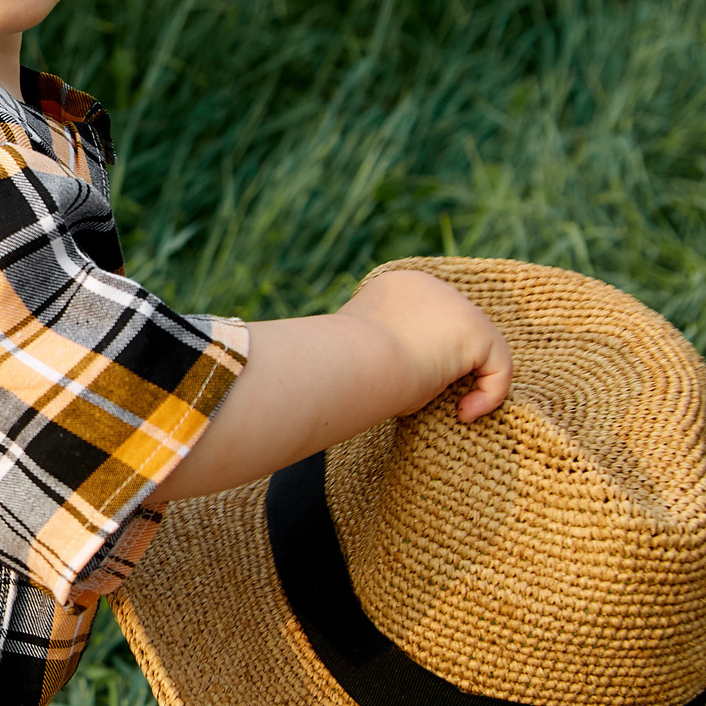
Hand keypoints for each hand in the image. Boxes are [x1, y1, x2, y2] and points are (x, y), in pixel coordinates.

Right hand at [147, 267, 514, 505]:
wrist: (346, 365)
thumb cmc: (320, 367)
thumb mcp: (313, 357)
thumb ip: (298, 359)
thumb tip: (206, 376)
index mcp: (392, 290)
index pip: (419, 324)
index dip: (417, 360)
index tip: (398, 394)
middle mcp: (425, 288)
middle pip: (455, 334)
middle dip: (446, 370)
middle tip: (423, 406)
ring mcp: (452, 307)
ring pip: (480, 352)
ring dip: (464, 385)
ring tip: (445, 413)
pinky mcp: (474, 331)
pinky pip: (499, 366)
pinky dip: (490, 395)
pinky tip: (463, 416)